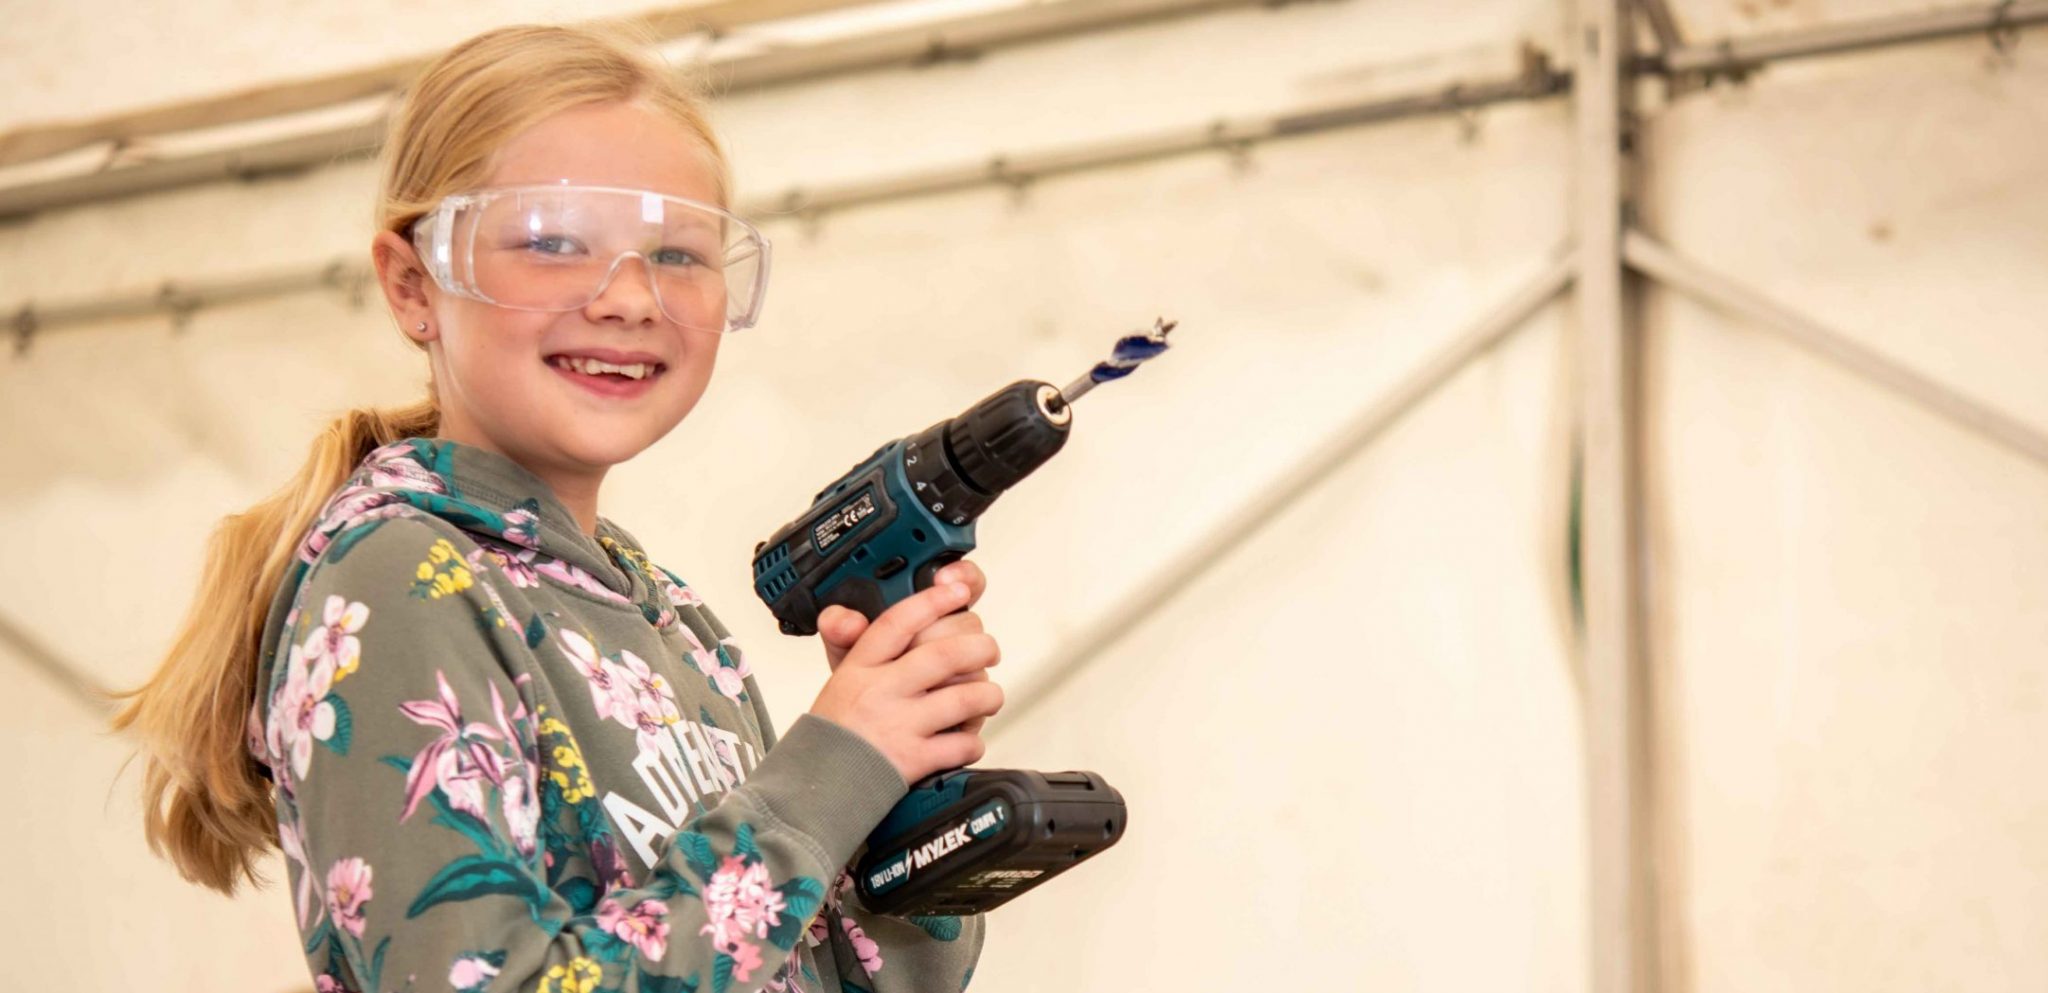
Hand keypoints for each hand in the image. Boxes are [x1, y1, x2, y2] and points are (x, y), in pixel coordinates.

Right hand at [808, 573, 1003, 783]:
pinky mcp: (913, 760)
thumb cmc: (837, 729)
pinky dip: (974, 740)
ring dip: (987, 695)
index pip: (899, 621)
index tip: (958, 590)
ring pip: (964, 697)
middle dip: (979, 647)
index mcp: (860, 665)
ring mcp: (899, 725)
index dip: (934, 601)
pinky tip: (968, 737)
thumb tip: (848, 617)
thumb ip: (848, 639)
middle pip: (944, 655)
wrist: (819, 784)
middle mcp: (880, 691)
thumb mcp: (838, 676)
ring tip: (989, 696)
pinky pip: (962, 744)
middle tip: (987, 650)